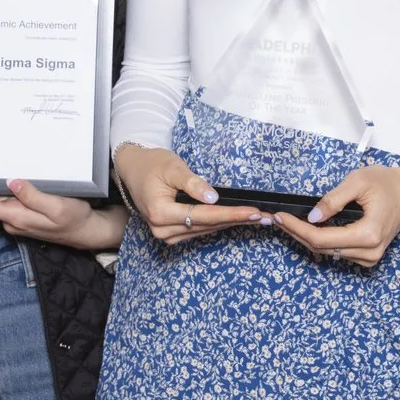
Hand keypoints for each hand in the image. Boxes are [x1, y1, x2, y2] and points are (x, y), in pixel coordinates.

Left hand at [0, 178, 128, 252]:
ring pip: (0, 199)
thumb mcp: (57, 206)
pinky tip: (15, 181)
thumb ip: (33, 196)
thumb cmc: (75, 220)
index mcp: (15, 216)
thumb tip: (11, 183)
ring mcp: (18, 219)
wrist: (88, 232)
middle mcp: (11, 220)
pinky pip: (11, 201)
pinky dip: (8, 191)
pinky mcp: (25, 216)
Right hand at [115, 142, 270, 245]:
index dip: (230, 214)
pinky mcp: (171, 234)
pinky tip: (237, 220)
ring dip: (231, 224)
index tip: (253, 213)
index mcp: (160, 212)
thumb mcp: (173, 167)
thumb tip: (213, 199)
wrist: (133, 170)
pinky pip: (199, 230)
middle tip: (266, 218)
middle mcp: (162, 229)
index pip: (202, 215)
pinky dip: (219, 224)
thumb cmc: (152, 164)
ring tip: (258, 220)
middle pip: (206, 226)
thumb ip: (192, 183)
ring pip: (205, 230)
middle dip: (237, 221)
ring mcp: (166, 234)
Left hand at [272, 162, 399, 268]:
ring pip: (328, 252)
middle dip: (297, 233)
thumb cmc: (386, 183)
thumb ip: (333, 200)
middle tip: (278, 219)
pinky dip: (321, 241)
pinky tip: (310, 228)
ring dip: (307, 238)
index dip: (297, 228)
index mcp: (368, 235)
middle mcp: (369, 253)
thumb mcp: (358, 182)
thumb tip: (312, 217)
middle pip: (322, 249)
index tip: (279, 217)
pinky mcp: (367, 257)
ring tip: (290, 222)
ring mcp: (369, 258)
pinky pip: (337, 252)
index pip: (322, 239)